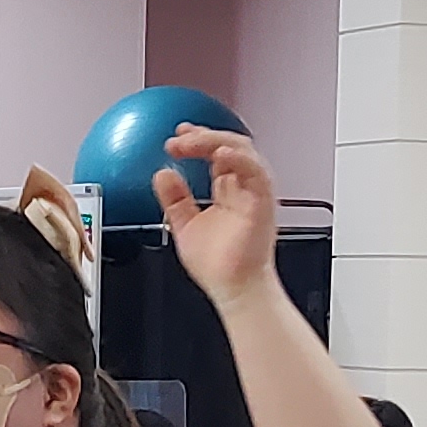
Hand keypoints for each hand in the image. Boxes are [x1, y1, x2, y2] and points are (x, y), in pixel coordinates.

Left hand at [152, 126, 283, 302]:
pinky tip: (218, 154)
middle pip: (229, 146)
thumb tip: (163, 175)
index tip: (177, 136)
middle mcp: (243, 188)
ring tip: (190, 142)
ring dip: (215, 140)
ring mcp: (254, 193)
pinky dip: (239, 158)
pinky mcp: (263, 202)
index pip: (216, 154)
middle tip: (178, 138)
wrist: (234, 290)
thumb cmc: (218, 267)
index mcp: (228, 191)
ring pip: (243, 150)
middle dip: (202, 136)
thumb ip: (175, 200)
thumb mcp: (184, 226)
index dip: (198, 139)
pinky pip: (256, 170)